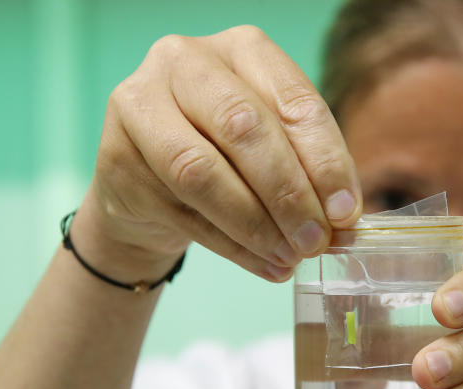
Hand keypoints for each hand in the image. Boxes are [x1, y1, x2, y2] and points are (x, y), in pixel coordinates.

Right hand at [82, 26, 361, 281]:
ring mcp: (139, 106)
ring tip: (290, 257)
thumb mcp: (276, 150)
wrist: (150, 185)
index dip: (326, 162)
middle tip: (316, 240)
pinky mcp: (115, 158)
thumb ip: (310, 174)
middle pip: (244, 128)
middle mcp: (184, 62)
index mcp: (241, 48)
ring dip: (256, 225)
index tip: (346, 213)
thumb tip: (344, 219)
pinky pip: (182, 212)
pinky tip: (265, 266)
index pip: (294, 102)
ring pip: (203, 172)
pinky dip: (233, 247)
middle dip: (288, 194)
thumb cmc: (228, 156)